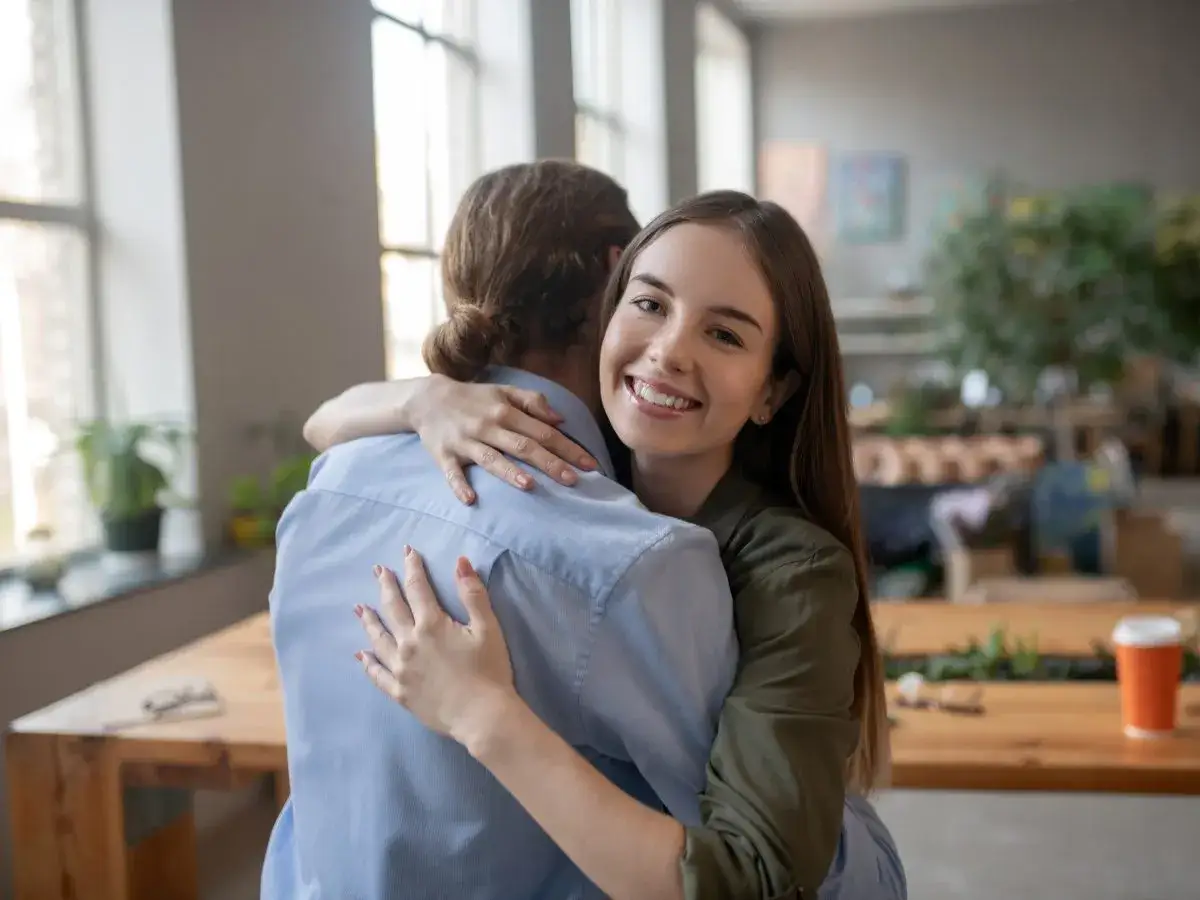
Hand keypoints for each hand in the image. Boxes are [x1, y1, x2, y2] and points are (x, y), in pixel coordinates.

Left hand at [355, 546, 516, 749]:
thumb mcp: (487, 627)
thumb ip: (472, 594)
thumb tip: (460, 562)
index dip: (412, 568)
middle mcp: (409, 643)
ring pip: (379, 639)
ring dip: (370, 621)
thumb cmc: (490, 670)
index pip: (418, 588)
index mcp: (431, 625)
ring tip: (360, 608)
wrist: (482, 716)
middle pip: (393, 608)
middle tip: (377, 571)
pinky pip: (377, 674)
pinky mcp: (400, 692)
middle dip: (386, 586)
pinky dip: (368, 663)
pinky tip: (361, 654)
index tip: (407, 552)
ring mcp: (401, 669)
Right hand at [411, 376, 598, 504]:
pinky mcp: (444, 456)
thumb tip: (560, 420)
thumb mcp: (504, 392)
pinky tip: (471, 500)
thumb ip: (533, 402)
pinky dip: (460, 486)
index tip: (589, 464)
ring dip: (509, 472)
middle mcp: (488, 427)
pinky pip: (452, 473)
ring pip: (491, 459)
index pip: (543, 432)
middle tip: (573, 480)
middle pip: (523, 446)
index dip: (568, 448)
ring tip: (529, 486)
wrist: (427, 399)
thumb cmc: (474, 398)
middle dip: (549, 463)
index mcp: (505, 412)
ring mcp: (465, 442)